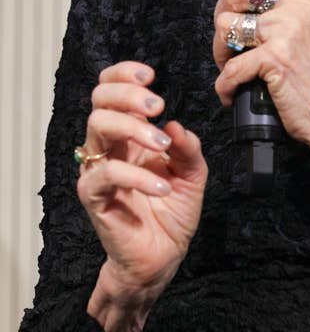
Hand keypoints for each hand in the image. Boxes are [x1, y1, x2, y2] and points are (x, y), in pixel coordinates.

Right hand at [77, 61, 207, 331]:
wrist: (163, 257)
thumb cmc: (172, 213)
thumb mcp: (193, 174)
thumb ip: (188, 147)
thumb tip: (175, 125)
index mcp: (130, 135)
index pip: (112, 91)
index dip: (124, 75)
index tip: (150, 76)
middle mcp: (110, 147)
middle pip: (100, 100)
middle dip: (128, 94)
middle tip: (158, 105)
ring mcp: (99, 170)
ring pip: (97, 127)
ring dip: (133, 128)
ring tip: (163, 145)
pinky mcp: (95, 197)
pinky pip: (107, 174)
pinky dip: (137, 176)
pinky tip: (162, 187)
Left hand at [213, 0, 309, 156]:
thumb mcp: (308, 26)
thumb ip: (281, 6)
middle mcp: (298, 5)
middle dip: (222, 18)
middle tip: (230, 41)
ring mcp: (287, 30)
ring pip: (225, 25)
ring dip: (220, 52)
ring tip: (232, 67)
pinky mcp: (276, 58)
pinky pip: (230, 66)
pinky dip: (225, 85)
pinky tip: (233, 92)